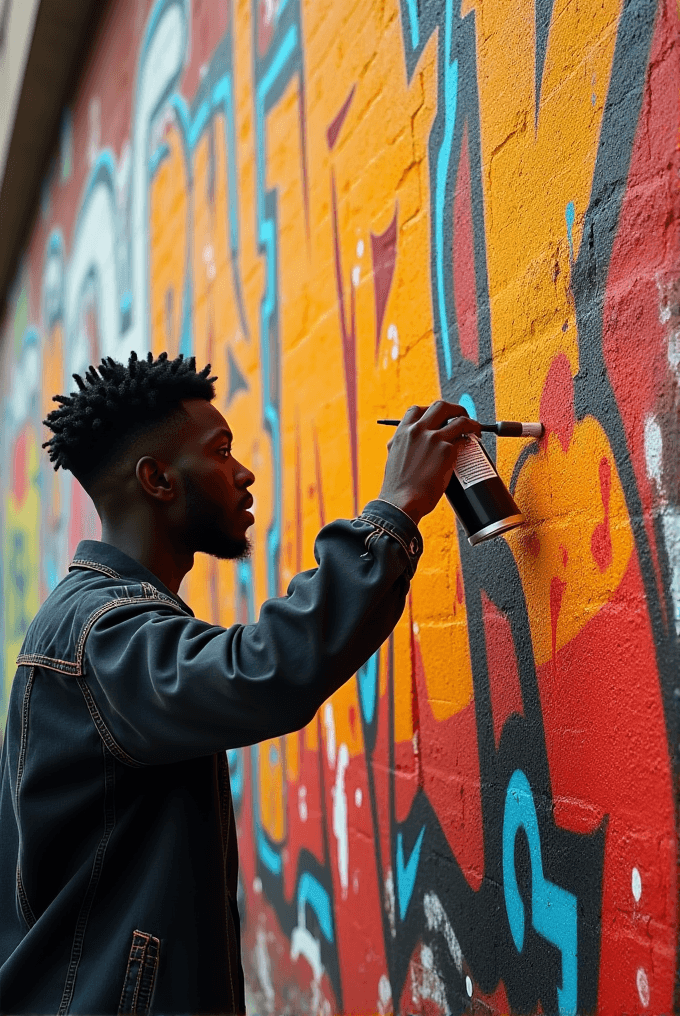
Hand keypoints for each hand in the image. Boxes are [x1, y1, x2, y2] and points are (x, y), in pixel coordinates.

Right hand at [378, 401, 481, 524]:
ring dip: (471, 423)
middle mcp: (418, 430)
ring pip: (459, 420)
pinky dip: (471, 441)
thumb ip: (402, 444)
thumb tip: (411, 441)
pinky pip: (464, 439)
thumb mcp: (393, 456)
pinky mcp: (447, 451)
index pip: (417, 409)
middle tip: (461, 416)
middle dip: (455, 409)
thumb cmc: (397, 486)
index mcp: (402, 431)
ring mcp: (433, 439)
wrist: (401, 502)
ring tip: (475, 429)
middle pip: (441, 406)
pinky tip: (473, 445)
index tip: (439, 417)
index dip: (432, 411)